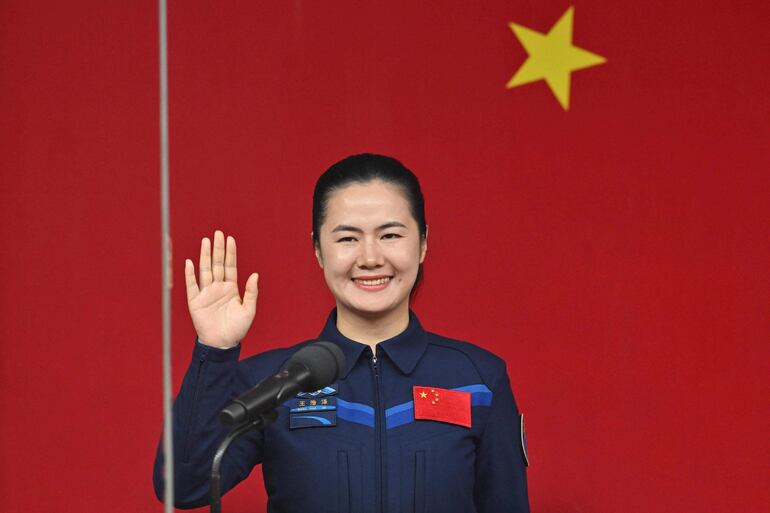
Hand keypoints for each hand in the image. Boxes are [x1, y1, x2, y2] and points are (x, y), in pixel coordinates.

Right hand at [185, 230, 258, 347]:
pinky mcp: (195, 302)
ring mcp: (206, 293)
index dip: (230, 253)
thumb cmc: (237, 329)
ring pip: (205, 270)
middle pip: (217, 264)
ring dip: (205, 256)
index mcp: (231, 289)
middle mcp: (218, 288)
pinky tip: (190, 262)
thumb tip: (255, 274)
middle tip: (218, 233)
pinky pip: (192, 285)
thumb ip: (251, 292)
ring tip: (206, 241)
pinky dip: (190, 274)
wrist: (222, 344)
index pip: (230, 266)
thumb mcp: (249, 310)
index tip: (230, 239)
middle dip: (218, 249)